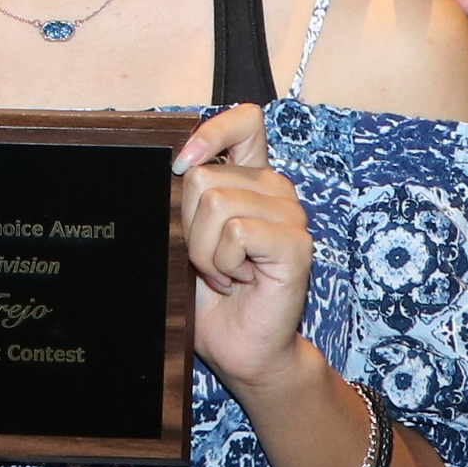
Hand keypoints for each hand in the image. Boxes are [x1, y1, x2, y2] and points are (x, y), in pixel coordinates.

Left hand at [173, 105, 314, 396]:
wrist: (239, 346)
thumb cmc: (210, 292)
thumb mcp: (187, 235)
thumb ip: (185, 196)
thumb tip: (171, 166)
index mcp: (250, 179)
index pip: (245, 121)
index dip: (211, 132)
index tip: (182, 163)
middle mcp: (275, 189)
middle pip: (203, 175)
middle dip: (187, 224)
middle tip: (206, 260)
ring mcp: (291, 215)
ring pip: (216, 204)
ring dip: (202, 251)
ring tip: (222, 274)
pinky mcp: (296, 244)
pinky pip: (236, 233)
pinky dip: (223, 263)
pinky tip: (238, 281)